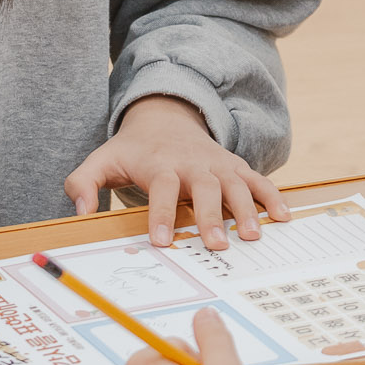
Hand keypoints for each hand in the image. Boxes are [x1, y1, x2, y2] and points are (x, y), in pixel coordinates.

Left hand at [66, 95, 291, 249]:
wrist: (164, 118)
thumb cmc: (132, 150)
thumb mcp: (102, 160)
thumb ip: (83, 183)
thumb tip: (79, 213)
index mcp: (160, 164)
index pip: (161, 188)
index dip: (161, 214)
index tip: (160, 241)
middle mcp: (192, 163)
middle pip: (204, 187)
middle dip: (210, 216)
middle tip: (216, 246)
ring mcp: (216, 163)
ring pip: (234, 183)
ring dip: (246, 209)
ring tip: (252, 236)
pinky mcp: (234, 165)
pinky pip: (257, 179)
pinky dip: (272, 196)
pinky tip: (284, 217)